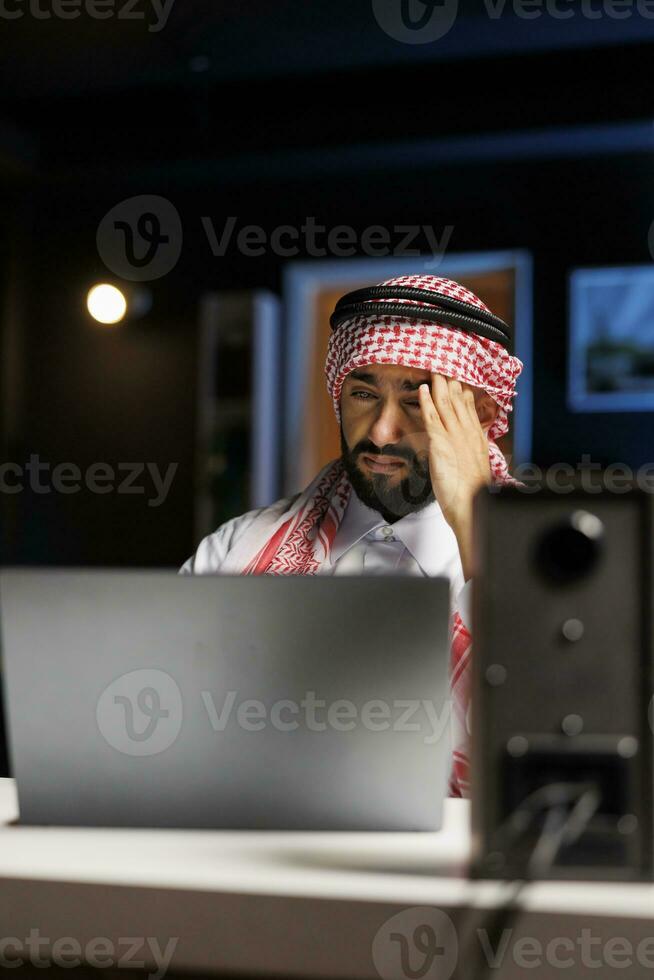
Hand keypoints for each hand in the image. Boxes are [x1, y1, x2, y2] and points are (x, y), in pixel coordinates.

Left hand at [418, 373, 491, 578]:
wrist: (472, 506)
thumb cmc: (473, 495)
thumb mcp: (476, 472)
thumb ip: (471, 458)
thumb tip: (468, 453)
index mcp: (477, 440)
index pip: (470, 411)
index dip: (464, 396)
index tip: (461, 384)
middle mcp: (467, 434)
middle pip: (458, 403)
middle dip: (452, 384)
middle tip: (445, 368)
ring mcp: (454, 437)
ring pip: (446, 405)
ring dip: (439, 386)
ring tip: (434, 372)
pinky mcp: (441, 443)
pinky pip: (432, 417)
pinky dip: (427, 401)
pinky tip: (423, 390)